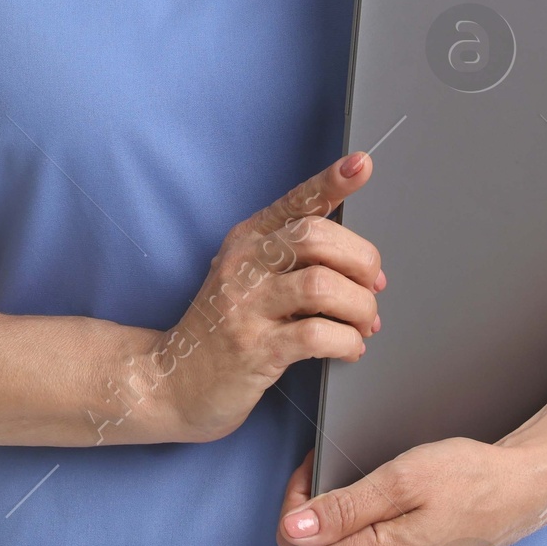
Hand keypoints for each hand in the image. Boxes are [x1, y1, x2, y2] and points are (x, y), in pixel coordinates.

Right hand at [143, 152, 386, 443]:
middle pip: (316, 237)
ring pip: (321, 285)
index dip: (331, 181)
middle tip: (374, 286)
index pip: (296, 201)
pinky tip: (350, 347)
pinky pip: (315, 335)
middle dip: (361, 260)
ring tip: (364, 323)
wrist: (172, 382)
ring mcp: (246, 306)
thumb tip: (363, 266)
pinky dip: (347, 341)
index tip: (360, 164)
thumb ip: (295, 261)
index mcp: (248, 238)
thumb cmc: (224, 328)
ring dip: (359, 306)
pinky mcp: (254, 349)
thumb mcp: (249, 278)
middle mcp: (244, 264)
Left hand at [275, 435, 546, 545]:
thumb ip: (345, 507)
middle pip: (311, 543)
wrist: (517, 491)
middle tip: (345, 461)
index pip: (295, 538)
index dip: (298, 494)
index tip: (318, 462)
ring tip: (369, 475)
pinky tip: (381, 495)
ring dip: (337, 508)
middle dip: (316, 499)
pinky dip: (356, 519)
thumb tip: (293, 527)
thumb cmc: (466, 478)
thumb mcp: (402, 479)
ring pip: (332, 545)